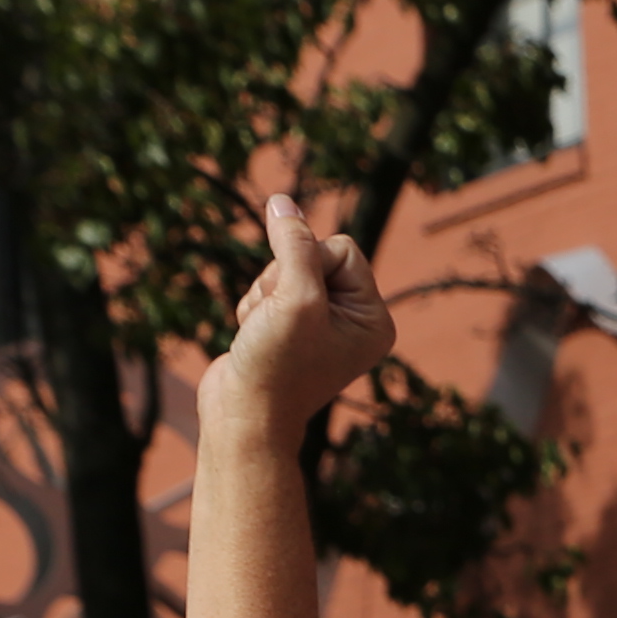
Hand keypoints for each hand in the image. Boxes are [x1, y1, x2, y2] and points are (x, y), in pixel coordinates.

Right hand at [211, 193, 392, 434]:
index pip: (343, 249)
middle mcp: (354, 322)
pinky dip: (253, 308)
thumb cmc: (275, 364)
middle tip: (276, 321)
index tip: (297, 302)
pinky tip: (253, 336)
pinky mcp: (290, 329)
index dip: (309, 262)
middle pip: (311, 256)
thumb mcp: (292, 297)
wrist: (242, 416)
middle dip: (282, 279)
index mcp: (374, 319)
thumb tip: (283, 201)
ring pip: (284, 271)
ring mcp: (322, 327)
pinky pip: (268, 290)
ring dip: (264, 295)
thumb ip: (294, 245)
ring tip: (263, 332)